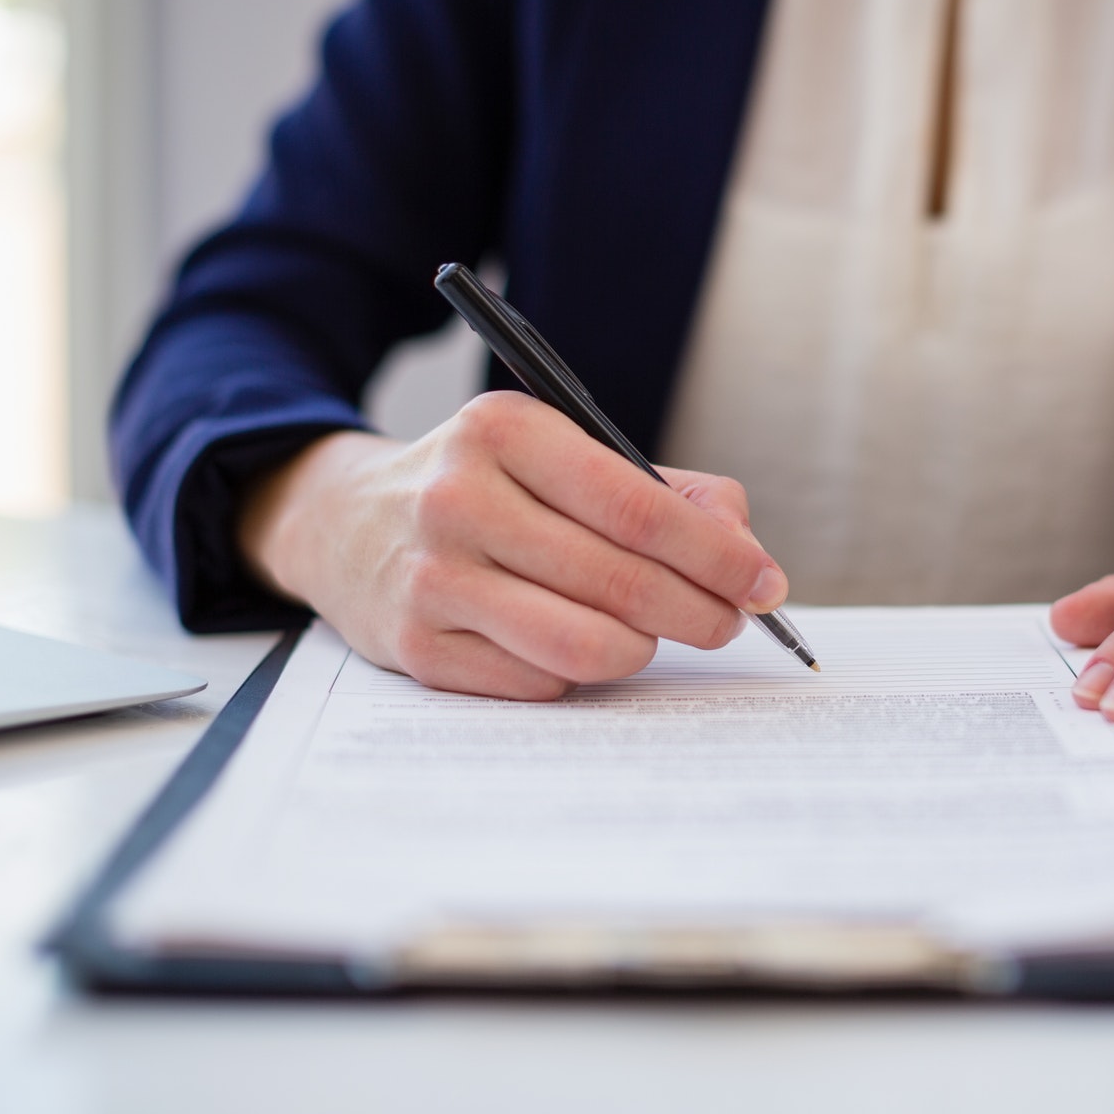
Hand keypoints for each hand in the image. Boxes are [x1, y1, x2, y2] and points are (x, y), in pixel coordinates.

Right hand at [237, 391, 786, 698]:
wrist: (346, 524)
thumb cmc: (488, 488)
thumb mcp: (565, 454)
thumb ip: (665, 490)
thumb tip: (745, 549)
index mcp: (506, 431)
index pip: (637, 507)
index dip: (717, 555)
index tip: (766, 584)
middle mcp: (460, 498)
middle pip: (620, 581)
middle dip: (700, 611)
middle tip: (731, 621)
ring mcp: (432, 578)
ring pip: (585, 644)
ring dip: (643, 648)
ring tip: (653, 634)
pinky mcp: (417, 648)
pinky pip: (540, 682)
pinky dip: (578, 673)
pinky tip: (574, 645)